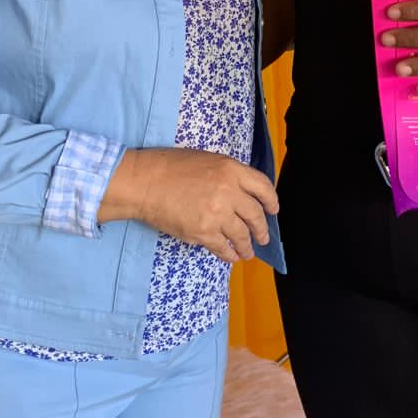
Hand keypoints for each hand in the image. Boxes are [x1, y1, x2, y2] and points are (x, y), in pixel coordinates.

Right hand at [100, 149, 278, 262]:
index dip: (271, 200)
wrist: (144, 183)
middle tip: (263, 237)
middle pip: (255, 215)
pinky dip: (229, 255)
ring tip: (248, 252)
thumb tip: (242, 194)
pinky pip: (223, 248)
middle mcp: (228, 192)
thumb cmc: (169, 168)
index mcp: (230, 170)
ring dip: (247, 246)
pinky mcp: (203, 232)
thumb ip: (227, 175)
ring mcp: (217, 214)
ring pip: (242, 236)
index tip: (273, 209)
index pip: (263, 187)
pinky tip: (231, 256)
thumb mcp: (206, 160)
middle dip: (262, 229)